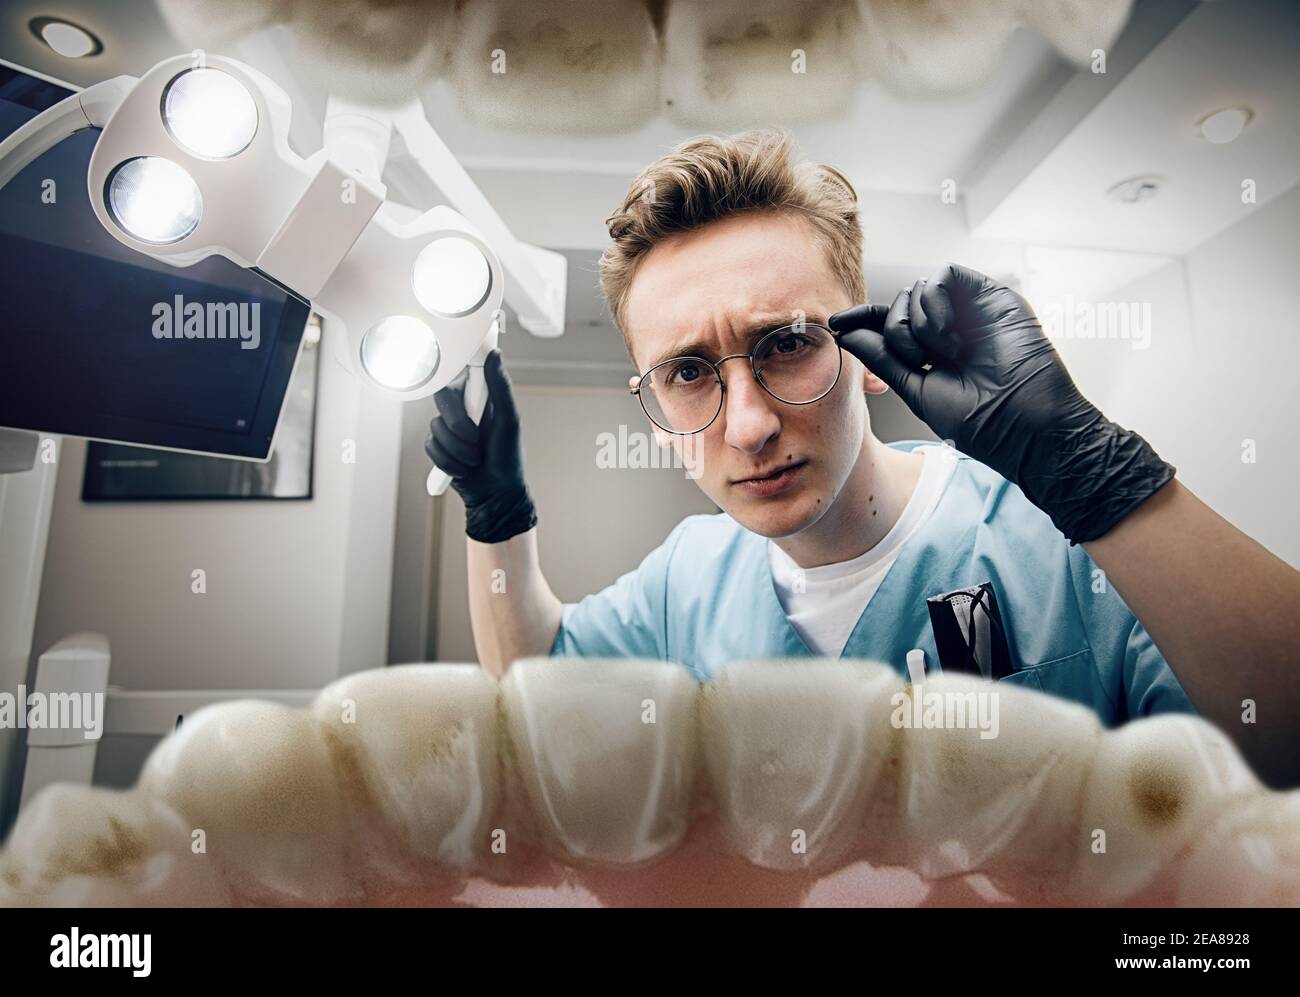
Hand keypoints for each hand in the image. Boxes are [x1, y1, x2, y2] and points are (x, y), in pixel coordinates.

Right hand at [425, 349, 536, 543]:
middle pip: (442, 397)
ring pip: (436, 427)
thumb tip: (495, 355)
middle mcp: (463, 406)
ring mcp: (448, 426)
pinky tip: (464, 468)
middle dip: (458, 424)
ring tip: (475, 459)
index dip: (452, 356)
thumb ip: (501, 388)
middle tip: (475, 438)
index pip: (461, 368)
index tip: (449, 341)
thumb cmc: (508, 457)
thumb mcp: (509, 421)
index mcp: (481, 394)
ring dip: (457, 448)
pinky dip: (448, 461)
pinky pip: (431, 446)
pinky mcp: (438, 445)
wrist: (495, 494)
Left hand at [828, 263, 1174, 543]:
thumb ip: (883, 359)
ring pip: (917, 290)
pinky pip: (943, 276)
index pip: (889, 326)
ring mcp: (970, 311)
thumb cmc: (981, 420)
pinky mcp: (990, 295)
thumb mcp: (917, 389)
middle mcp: (950, 329)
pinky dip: (935, 303)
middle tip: (920, 359)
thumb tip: (847, 334)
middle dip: (896, 332)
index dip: (862, 320)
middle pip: (898, 306)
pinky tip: (951, 336)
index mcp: (931, 354)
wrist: (1026, 423)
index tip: (836, 322)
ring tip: (946, 352)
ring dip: (917, 323)